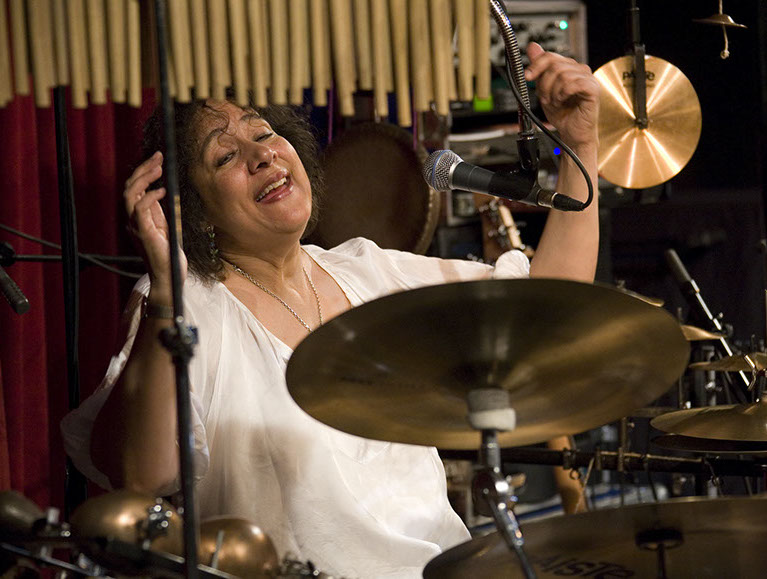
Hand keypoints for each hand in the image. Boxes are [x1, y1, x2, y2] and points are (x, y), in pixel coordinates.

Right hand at [124, 151, 186, 300]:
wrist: (169, 276)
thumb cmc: (168, 253)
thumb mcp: (166, 226)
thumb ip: (159, 210)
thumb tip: (161, 190)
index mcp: (138, 216)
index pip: (134, 188)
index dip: (143, 171)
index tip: (158, 158)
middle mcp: (133, 219)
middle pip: (129, 187)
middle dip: (143, 169)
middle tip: (159, 157)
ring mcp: (136, 226)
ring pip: (130, 194)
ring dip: (144, 178)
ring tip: (159, 168)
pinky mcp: (144, 233)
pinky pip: (140, 210)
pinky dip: (150, 197)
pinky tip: (163, 190)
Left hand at [524, 43, 599, 149]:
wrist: (571, 132)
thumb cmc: (562, 113)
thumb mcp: (544, 89)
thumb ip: (540, 69)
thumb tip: (533, 47)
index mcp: (569, 68)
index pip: (550, 56)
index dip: (536, 65)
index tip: (528, 77)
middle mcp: (579, 70)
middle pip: (555, 65)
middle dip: (544, 84)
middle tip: (545, 98)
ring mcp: (588, 78)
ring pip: (563, 75)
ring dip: (553, 92)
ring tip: (555, 102)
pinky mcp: (593, 89)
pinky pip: (574, 84)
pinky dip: (563, 94)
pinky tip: (562, 101)